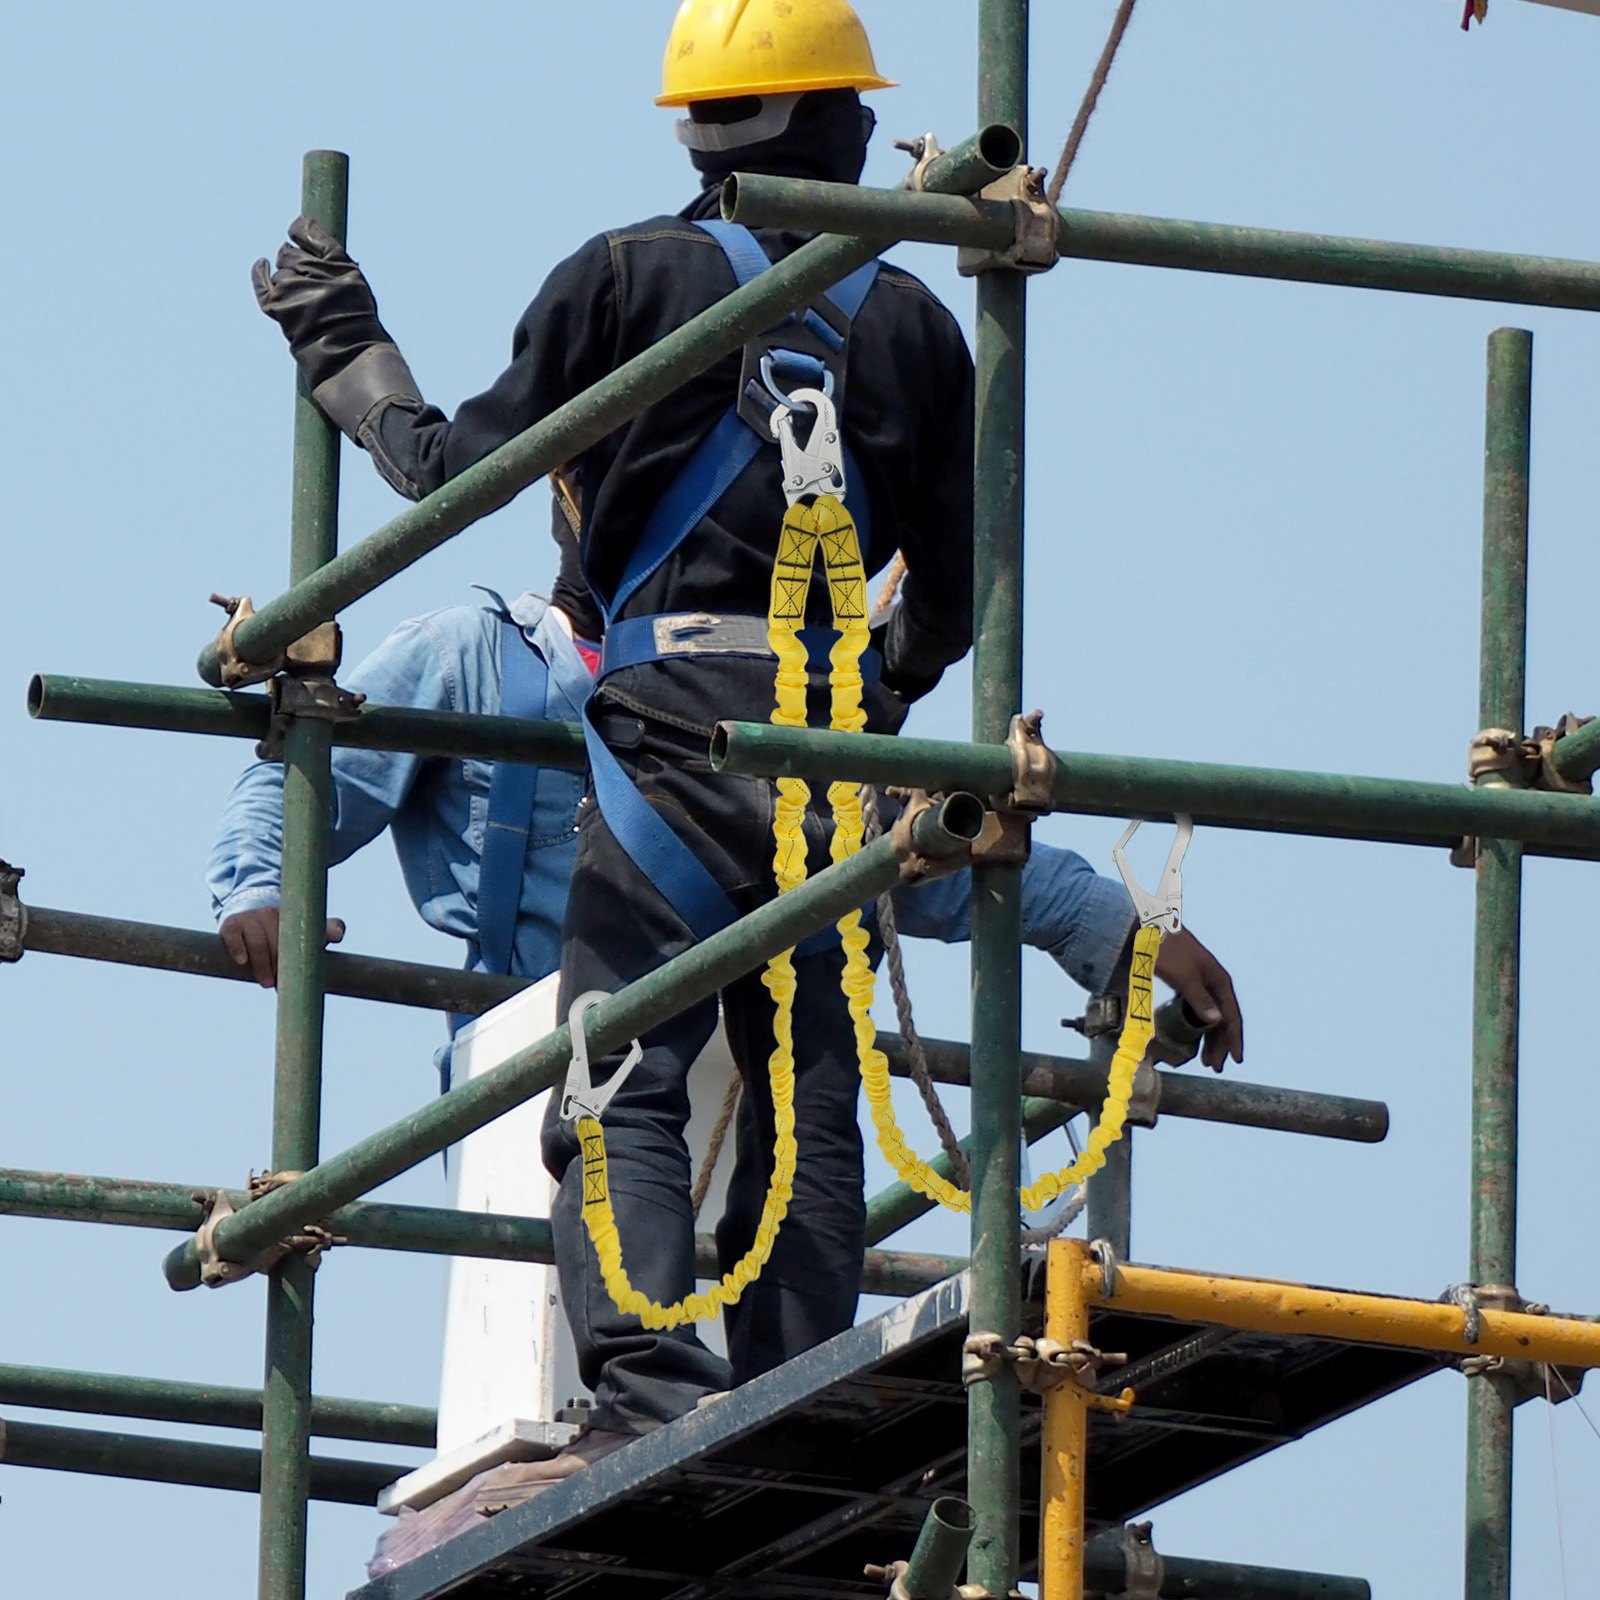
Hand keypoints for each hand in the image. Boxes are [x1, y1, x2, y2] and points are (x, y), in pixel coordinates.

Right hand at [220, 908, 346, 988]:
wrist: (250, 908)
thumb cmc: (284, 927)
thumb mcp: (306, 928)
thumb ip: (325, 930)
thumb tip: (340, 933)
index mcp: (293, 915)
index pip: (302, 932)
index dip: (302, 952)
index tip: (303, 972)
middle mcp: (272, 913)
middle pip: (279, 942)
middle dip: (281, 965)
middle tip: (283, 986)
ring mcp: (251, 918)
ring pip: (258, 942)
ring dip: (263, 964)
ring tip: (267, 984)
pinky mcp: (232, 923)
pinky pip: (234, 935)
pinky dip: (238, 948)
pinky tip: (243, 961)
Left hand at [250, 216, 384, 383]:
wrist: (349, 355)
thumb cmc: (355, 319)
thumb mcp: (354, 281)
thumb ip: (329, 256)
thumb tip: (300, 229)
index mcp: (337, 262)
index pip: (307, 232)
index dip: (302, 232)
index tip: (299, 234)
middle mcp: (313, 271)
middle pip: (289, 252)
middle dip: (295, 261)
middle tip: (312, 284)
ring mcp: (293, 288)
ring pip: (280, 271)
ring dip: (287, 280)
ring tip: (306, 302)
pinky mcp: (277, 305)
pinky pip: (262, 283)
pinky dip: (259, 273)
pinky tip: (261, 264)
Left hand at [1153, 927, 1242, 1071]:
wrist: (1147, 928)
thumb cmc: (1167, 951)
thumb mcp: (1184, 977)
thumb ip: (1200, 999)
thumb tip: (1218, 1021)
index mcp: (1219, 979)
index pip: (1231, 1015)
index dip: (1234, 1038)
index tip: (1235, 1059)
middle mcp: (1212, 981)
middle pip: (1221, 1018)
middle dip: (1219, 1043)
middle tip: (1213, 1066)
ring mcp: (1199, 981)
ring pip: (1208, 1015)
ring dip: (1207, 1037)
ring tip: (1203, 1058)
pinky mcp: (1185, 982)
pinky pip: (1195, 1009)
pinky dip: (1195, 1024)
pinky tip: (1191, 1036)